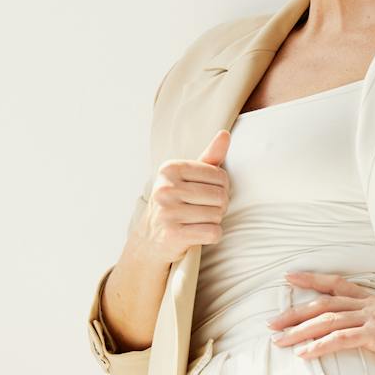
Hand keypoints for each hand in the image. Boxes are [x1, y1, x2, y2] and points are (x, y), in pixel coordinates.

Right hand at [134, 130, 232, 262]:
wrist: (149, 240)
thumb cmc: (174, 204)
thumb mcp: (188, 178)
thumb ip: (209, 157)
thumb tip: (225, 134)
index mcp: (169, 169)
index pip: (220, 175)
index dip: (221, 188)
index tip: (206, 195)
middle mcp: (165, 188)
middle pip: (221, 196)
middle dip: (219, 206)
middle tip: (203, 211)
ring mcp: (167, 212)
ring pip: (218, 215)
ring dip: (214, 221)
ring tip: (198, 221)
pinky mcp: (173, 235)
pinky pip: (213, 233)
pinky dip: (212, 235)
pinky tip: (197, 233)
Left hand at [269, 270, 374, 374]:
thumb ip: (370, 329)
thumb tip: (347, 337)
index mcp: (374, 302)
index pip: (337, 285)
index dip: (311, 279)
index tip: (288, 277)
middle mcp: (371, 305)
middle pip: (324, 304)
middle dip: (294, 313)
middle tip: (271, 323)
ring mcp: (374, 318)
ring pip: (328, 321)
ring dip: (299, 332)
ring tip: (279, 341)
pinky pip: (341, 339)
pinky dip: (319, 346)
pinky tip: (303, 354)